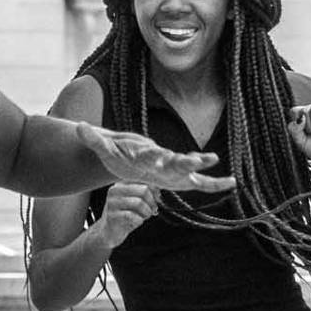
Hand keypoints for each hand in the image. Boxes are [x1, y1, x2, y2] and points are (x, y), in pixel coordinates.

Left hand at [82, 126, 234, 193]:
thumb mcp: (103, 150)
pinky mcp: (180, 179)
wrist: (130, 157)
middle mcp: (163, 159)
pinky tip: (232, 183)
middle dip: (186, 159)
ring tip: (217, 161)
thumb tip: (78, 127)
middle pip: (175, 159)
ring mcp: (174, 169)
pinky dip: (215, 183)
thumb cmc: (118, 155)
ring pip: (190, 168)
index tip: (153, 156)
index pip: (147, 154)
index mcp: (145, 153)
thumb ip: (92, 139)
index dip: (150, 155)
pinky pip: (200, 183)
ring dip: (202, 165)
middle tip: (199, 157)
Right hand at [94, 181, 156, 248]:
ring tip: (145, 216)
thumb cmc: (125, 215)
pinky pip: (133, 216)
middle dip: (152, 202)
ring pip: (139, 203)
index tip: (157, 198)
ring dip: (147, 212)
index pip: (144, 179)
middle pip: (144, 190)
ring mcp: (112, 203)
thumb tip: (161, 186)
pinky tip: (137, 222)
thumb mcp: (135, 200)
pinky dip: (139, 220)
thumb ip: (146, 191)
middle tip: (153, 210)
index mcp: (121, 184)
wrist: (108, 232)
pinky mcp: (112, 216)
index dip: (155, 189)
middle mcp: (115, 190)